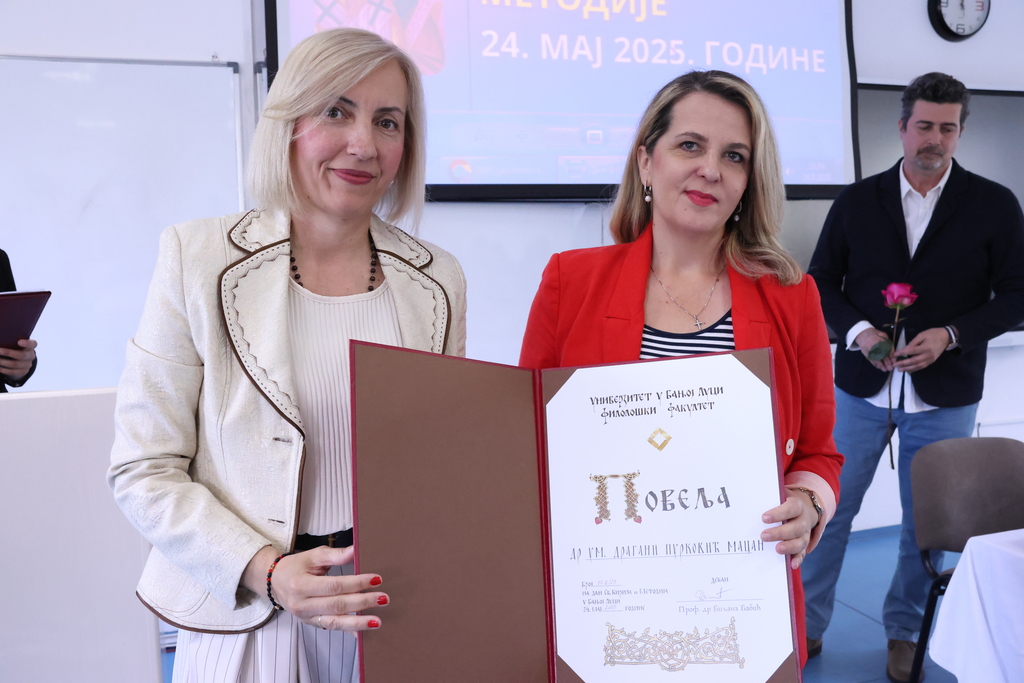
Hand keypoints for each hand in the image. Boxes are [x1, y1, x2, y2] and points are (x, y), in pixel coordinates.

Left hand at [0, 339, 36, 380]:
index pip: (32, 344)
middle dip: (9, 353)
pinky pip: (13, 372)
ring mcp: (28, 364)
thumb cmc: (15, 348)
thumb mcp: (16, 344)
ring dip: (3, 362)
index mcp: (30, 346)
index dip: (27, 343)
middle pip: (22, 355)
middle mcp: (31, 356)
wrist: (19, 360)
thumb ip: (11, 342)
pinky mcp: (23, 371)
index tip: (19, 342)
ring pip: (15, 364)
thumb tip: (1, 342)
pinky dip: (4, 370)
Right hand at [242, 545, 387, 630]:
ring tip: (378, 621)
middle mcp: (302, 604)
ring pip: (335, 622)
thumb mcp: (313, 556)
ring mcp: (306, 617)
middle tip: (383, 598)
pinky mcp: (312, 623)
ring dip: (358, 623)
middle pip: (337, 605)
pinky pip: (332, 628)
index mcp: (301, 585)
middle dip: (362, 602)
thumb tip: (357, 550)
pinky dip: (349, 631)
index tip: (376, 579)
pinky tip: (364, 633)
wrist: (275, 582)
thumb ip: (336, 555)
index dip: (356, 583)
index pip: (334, 586)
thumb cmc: (296, 566)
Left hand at [761, 488, 819, 568]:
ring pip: (801, 542)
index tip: (764, 518)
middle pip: (795, 528)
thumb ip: (769, 500)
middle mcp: (804, 520)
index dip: (778, 514)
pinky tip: (791, 564)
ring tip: (777, 549)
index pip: (791, 508)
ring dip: (789, 547)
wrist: (804, 508)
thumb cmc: (784, 503)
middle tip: (763, 536)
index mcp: (798, 505)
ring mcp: (805, 533)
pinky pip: (802, 553)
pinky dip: (797, 559)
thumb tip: (750, 503)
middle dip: (780, 533)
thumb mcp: (780, 497)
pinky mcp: (804, 544)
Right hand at [854, 328, 893, 371]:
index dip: (891, 356)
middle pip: (882, 356)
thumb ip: (888, 342)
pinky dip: (875, 364)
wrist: (862, 334)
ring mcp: (869, 350)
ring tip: (885, 370)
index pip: (887, 349)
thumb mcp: (882, 334)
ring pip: (876, 359)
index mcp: (880, 340)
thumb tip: (893, 352)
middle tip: (890, 368)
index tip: (894, 361)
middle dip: (887, 363)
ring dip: (881, 365)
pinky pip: (871, 360)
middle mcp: (874, 346)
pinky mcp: (866, 353)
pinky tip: (879, 367)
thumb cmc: (874, 334)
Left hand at [893, 328, 949, 372]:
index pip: (911, 351)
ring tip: (899, 369)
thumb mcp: (922, 335)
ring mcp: (930, 359)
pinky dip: (915, 368)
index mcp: (925, 347)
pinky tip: (909, 369)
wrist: (946, 337)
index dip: (902, 353)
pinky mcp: (932, 361)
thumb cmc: (933, 334)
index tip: (894, 355)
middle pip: (914, 361)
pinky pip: (922, 366)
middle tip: (894, 365)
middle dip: (903, 363)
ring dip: (908, 368)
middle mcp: (928, 355)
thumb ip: (913, 342)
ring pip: (918, 366)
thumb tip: (905, 348)